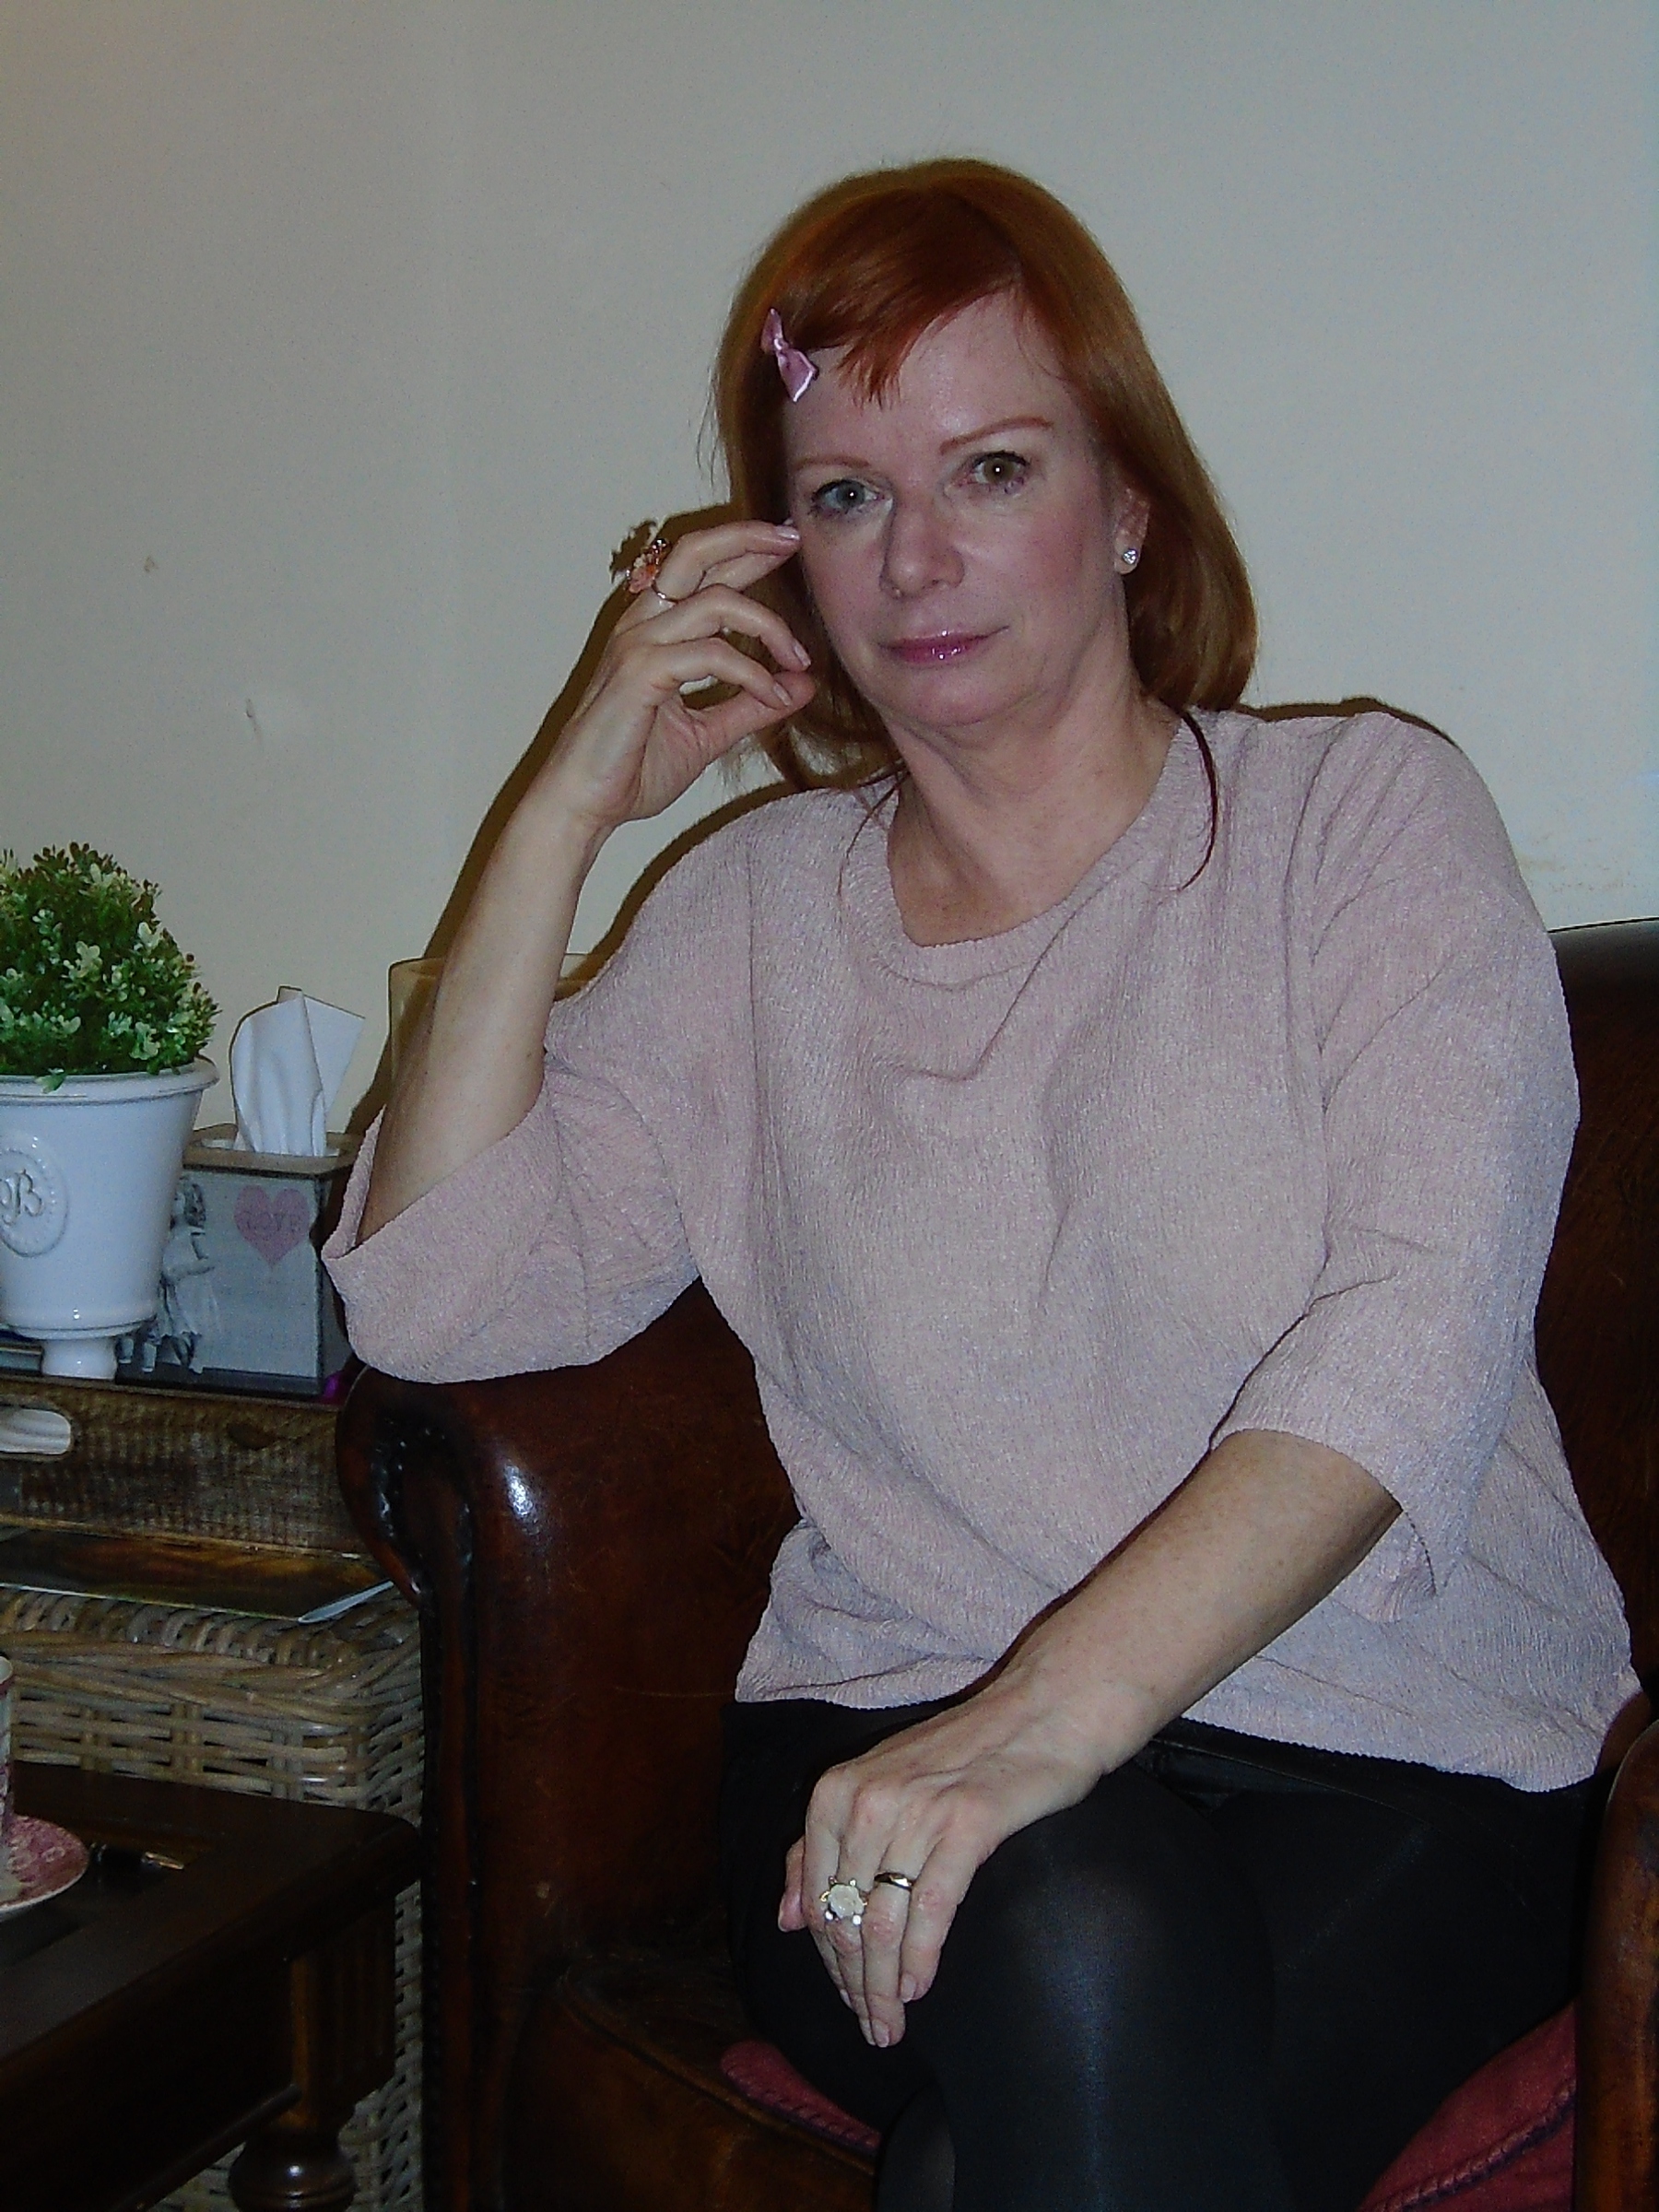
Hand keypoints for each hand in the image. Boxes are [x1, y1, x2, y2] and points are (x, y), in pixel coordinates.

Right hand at [540, 518, 815, 839]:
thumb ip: (751, 706)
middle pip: (695, 552)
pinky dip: (751, 673)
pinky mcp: (640, 672)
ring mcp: (638, 645)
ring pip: (715, 602)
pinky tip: (772, 694)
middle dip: (748, 539)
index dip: (744, 549)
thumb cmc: (631, 769)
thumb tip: (802, 686)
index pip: (701, 569)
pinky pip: (711, 655)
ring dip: (769, 626)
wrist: (583, 804)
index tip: (788, 543)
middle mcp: (642, 625)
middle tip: (793, 539)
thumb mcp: (707, 733)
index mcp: (654, 630)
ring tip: (799, 659)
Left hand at [776, 1680, 1106, 2048]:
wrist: (1043, 1710)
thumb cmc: (965, 1753)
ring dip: (881, 1987)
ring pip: (879, 1924)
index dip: (827, 1957)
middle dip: (853, 1984)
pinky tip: (918, 1989)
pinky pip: (929, 1912)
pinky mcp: (966, 1826)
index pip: (815, 1897)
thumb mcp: (879, 1786)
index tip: (847, 1994)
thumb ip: (823, 1847)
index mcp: (836, 1792)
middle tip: (872, 2027)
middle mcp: (866, 1801)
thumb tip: (785, 1918)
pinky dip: (919, 1960)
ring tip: (890, 2025)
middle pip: (844, 1918)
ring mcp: (915, 1813)